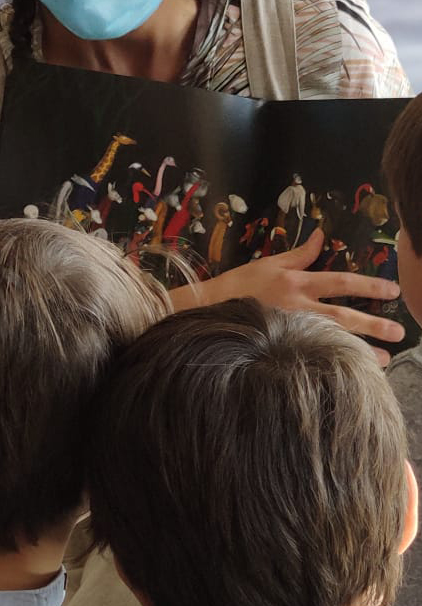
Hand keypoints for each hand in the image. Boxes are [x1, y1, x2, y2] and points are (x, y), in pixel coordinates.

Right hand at [169, 228, 404, 364]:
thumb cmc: (239, 285)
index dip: (368, 284)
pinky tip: (350, 370)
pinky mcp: (279, 345)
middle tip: (398, 331)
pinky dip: (332, 362)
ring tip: (384, 358)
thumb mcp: (269, 264)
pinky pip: (311, 353)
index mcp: (296, 282)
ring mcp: (289, 328)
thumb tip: (321, 235)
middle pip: (342, 315)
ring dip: (360, 349)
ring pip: (331, 339)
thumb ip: (299, 253)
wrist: (207, 309)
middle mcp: (297, 306)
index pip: (340, 281)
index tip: (392, 289)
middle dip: (373, 323)